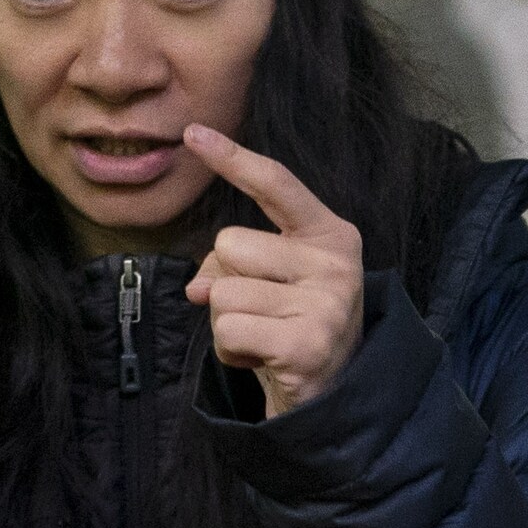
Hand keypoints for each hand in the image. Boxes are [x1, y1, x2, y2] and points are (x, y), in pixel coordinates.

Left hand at [179, 125, 366, 415]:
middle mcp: (335, 262)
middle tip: (262, 310)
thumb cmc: (291, 323)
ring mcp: (325, 304)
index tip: (192, 133)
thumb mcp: (269, 279)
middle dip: (227, 280)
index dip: (232, 158)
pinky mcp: (306, 344)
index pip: (275, 185)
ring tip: (263, 335)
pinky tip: (262, 358)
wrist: (328, 394)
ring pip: (223, 291)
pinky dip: (230, 350)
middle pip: (229, 243)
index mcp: (331, 233)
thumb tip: (199, 287)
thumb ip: (233, 262)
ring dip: (227, 321)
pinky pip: (228, 330)